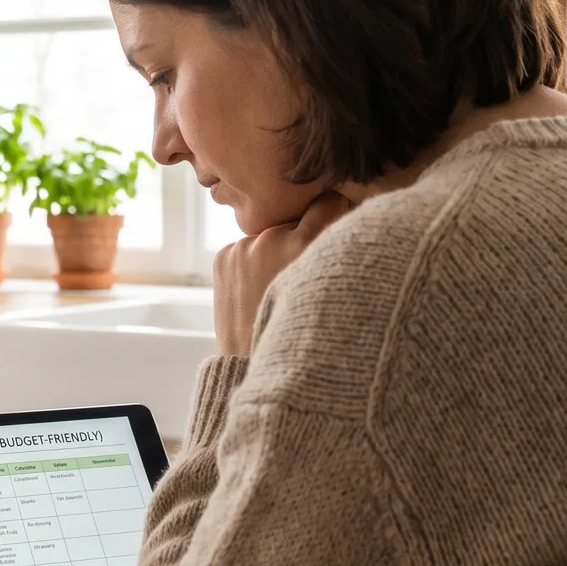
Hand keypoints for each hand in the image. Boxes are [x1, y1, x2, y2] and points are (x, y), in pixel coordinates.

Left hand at [214, 192, 352, 354]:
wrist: (251, 362)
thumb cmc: (301, 331)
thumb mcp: (330, 289)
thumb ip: (334, 251)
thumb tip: (341, 209)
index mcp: (307, 245)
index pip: (329, 203)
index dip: (334, 213)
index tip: (335, 224)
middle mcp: (273, 239)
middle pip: (296, 221)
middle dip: (300, 239)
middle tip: (299, 274)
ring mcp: (245, 246)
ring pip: (269, 237)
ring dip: (273, 252)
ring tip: (274, 289)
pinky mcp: (225, 255)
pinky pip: (246, 249)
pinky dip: (252, 264)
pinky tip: (255, 291)